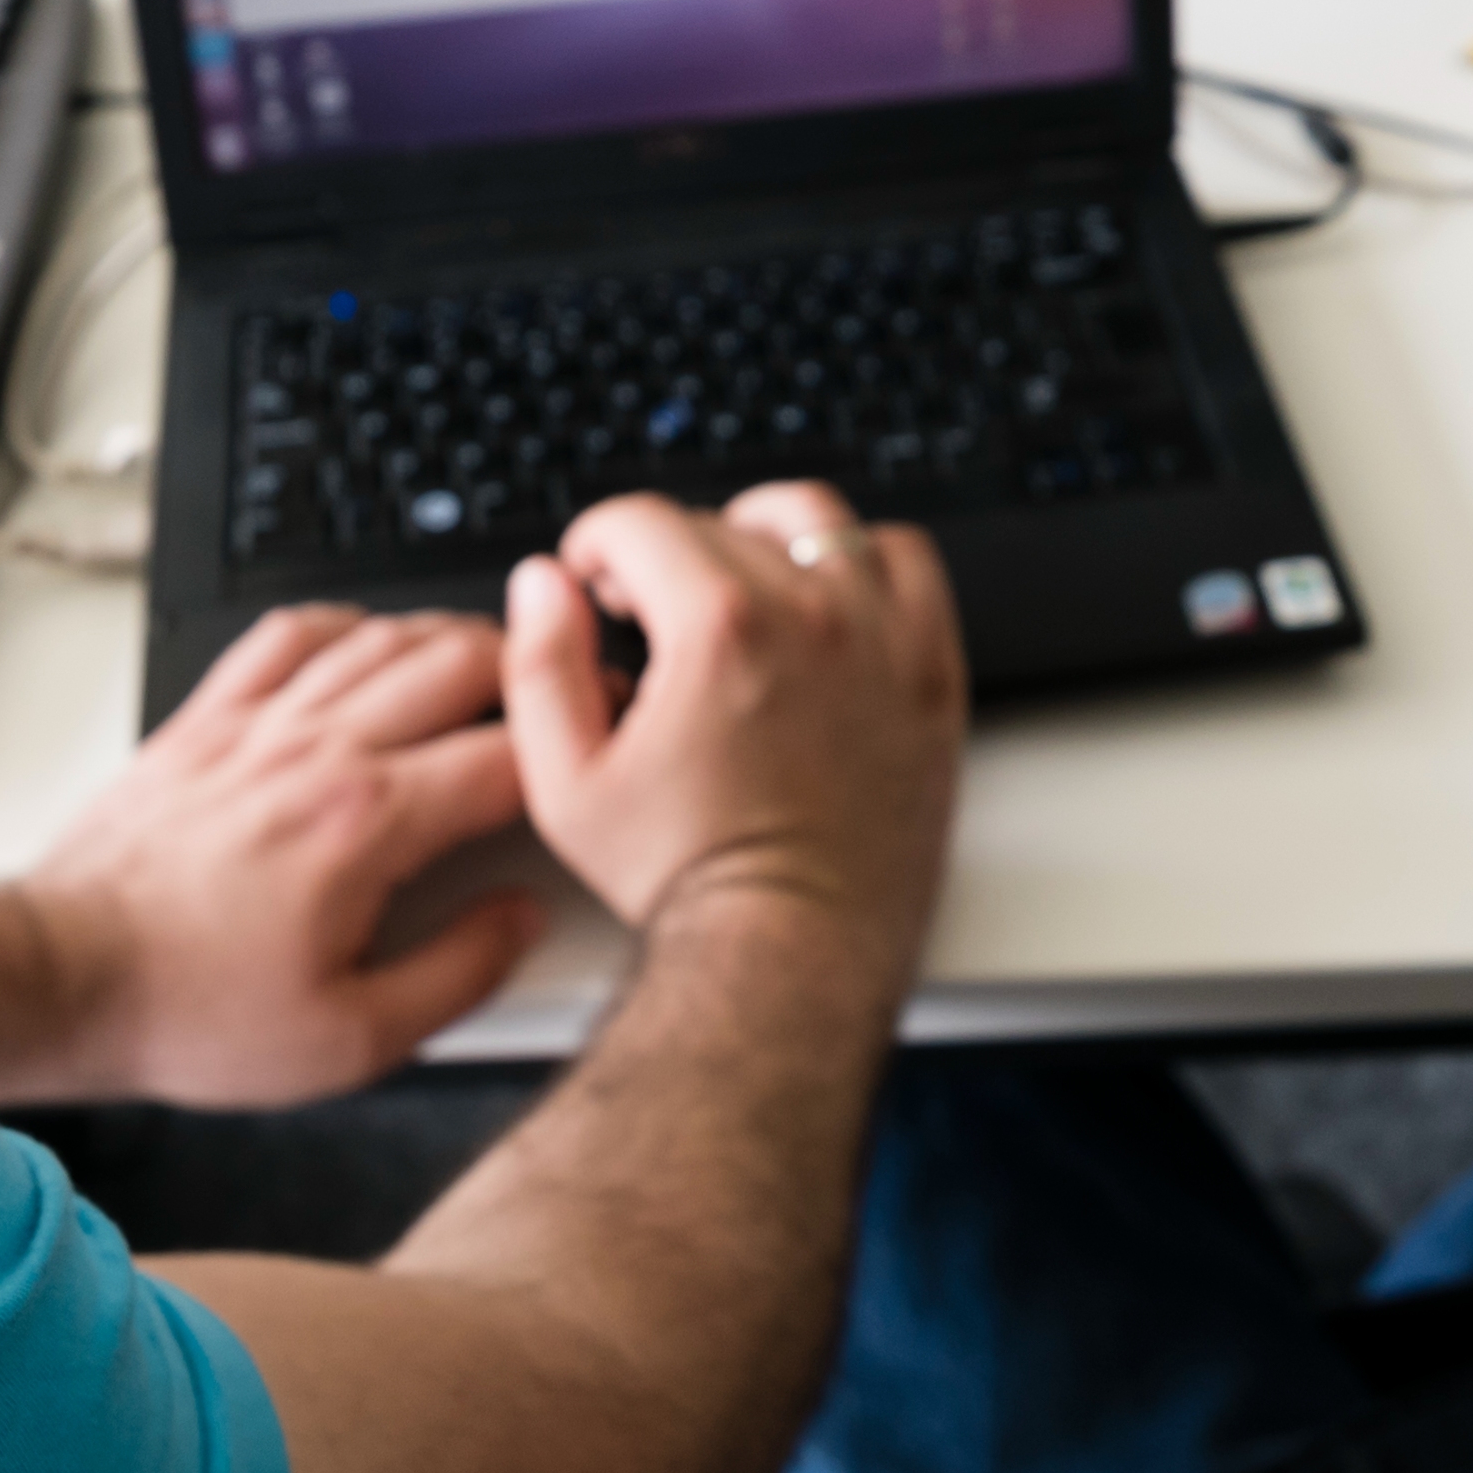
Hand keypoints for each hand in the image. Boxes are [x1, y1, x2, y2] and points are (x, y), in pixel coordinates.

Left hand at [15, 608, 545, 1106]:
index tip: (602, 751)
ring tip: (490, 658)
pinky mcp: (203, 722)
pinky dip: (343, 624)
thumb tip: (519, 921)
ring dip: (449, 634)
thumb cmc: (190, 1013)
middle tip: (562, 689)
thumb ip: (458, 975)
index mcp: (366, 826)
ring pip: (380, 635)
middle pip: (457, 660)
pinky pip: (287, 635)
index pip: (510, 756)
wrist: (63, 979)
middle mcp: (315, 754)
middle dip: (531, 666)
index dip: (574, 747)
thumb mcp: (351, 1041)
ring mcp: (256, 727)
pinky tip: (366, 640)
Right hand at [500, 482, 962, 1023]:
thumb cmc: (687, 880)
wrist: (793, 950)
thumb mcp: (569, 784)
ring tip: (733, 589)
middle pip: (720, 523)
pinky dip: (862, 562)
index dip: (595, 547)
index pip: (640, 521)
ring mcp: (883, 639)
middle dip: (664, 556)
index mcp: (720, 628)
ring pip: (817, 522)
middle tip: (646, 615)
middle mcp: (812, 615)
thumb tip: (544, 585)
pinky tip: (824, 602)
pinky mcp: (931, 672)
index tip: (593, 587)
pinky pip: (905, 564)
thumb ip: (541, 667)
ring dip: (761, 537)